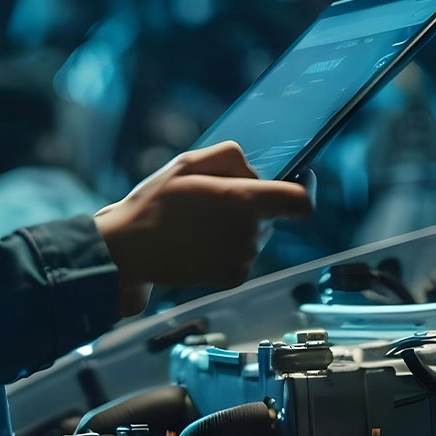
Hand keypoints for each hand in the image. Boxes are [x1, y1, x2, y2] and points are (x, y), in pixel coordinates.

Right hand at [94, 141, 311, 316]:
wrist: (128, 251)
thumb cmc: (155, 202)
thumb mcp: (189, 162)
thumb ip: (231, 157)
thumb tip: (257, 174)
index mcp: (243, 201)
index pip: (301, 201)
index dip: (307, 189)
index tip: (301, 182)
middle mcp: (250, 233)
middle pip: (272, 214)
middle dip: (251, 204)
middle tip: (212, 202)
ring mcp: (243, 259)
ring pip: (257, 234)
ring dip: (238, 226)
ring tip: (199, 223)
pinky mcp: (234, 278)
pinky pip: (244, 255)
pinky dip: (228, 247)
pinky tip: (200, 243)